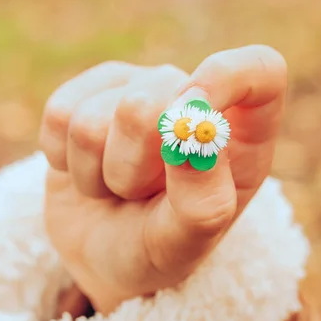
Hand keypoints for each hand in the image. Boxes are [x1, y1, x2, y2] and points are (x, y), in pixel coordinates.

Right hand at [40, 45, 287, 313]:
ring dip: (96, 173)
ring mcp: (138, 88)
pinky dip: (63, 160)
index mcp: (238, 133)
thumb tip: (193, 131)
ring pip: (93, 118)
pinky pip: (59, 113)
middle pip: (150, 99)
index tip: (191, 118)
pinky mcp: (89, 92)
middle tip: (139, 195)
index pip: (260, 70)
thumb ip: (202, 199)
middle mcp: (190, 98)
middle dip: (132, 168)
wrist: (102, 250)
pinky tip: (87, 170)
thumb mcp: (187, 243)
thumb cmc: (156, 248)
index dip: (227, 78)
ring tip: (116, 188)